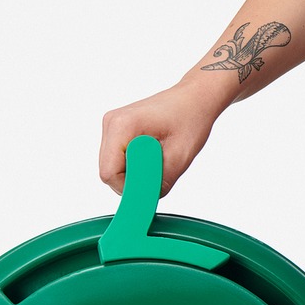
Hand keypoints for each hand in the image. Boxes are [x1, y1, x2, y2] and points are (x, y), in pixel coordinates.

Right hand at [99, 80, 222, 195]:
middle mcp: (111, 122)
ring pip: (112, 167)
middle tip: (159, 168)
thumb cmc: (191, 119)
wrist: (195, 98)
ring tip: (157, 157)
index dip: (129, 186)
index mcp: (123, 125)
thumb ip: (158, 184)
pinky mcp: (116, 130)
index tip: (151, 183)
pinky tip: (151, 153)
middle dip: (132, 179)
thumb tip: (140, 205)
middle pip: (108, 171)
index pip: (109, 173)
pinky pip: (117, 159)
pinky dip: (134, 164)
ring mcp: (111, 125)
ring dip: (134, 171)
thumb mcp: (179, 158)